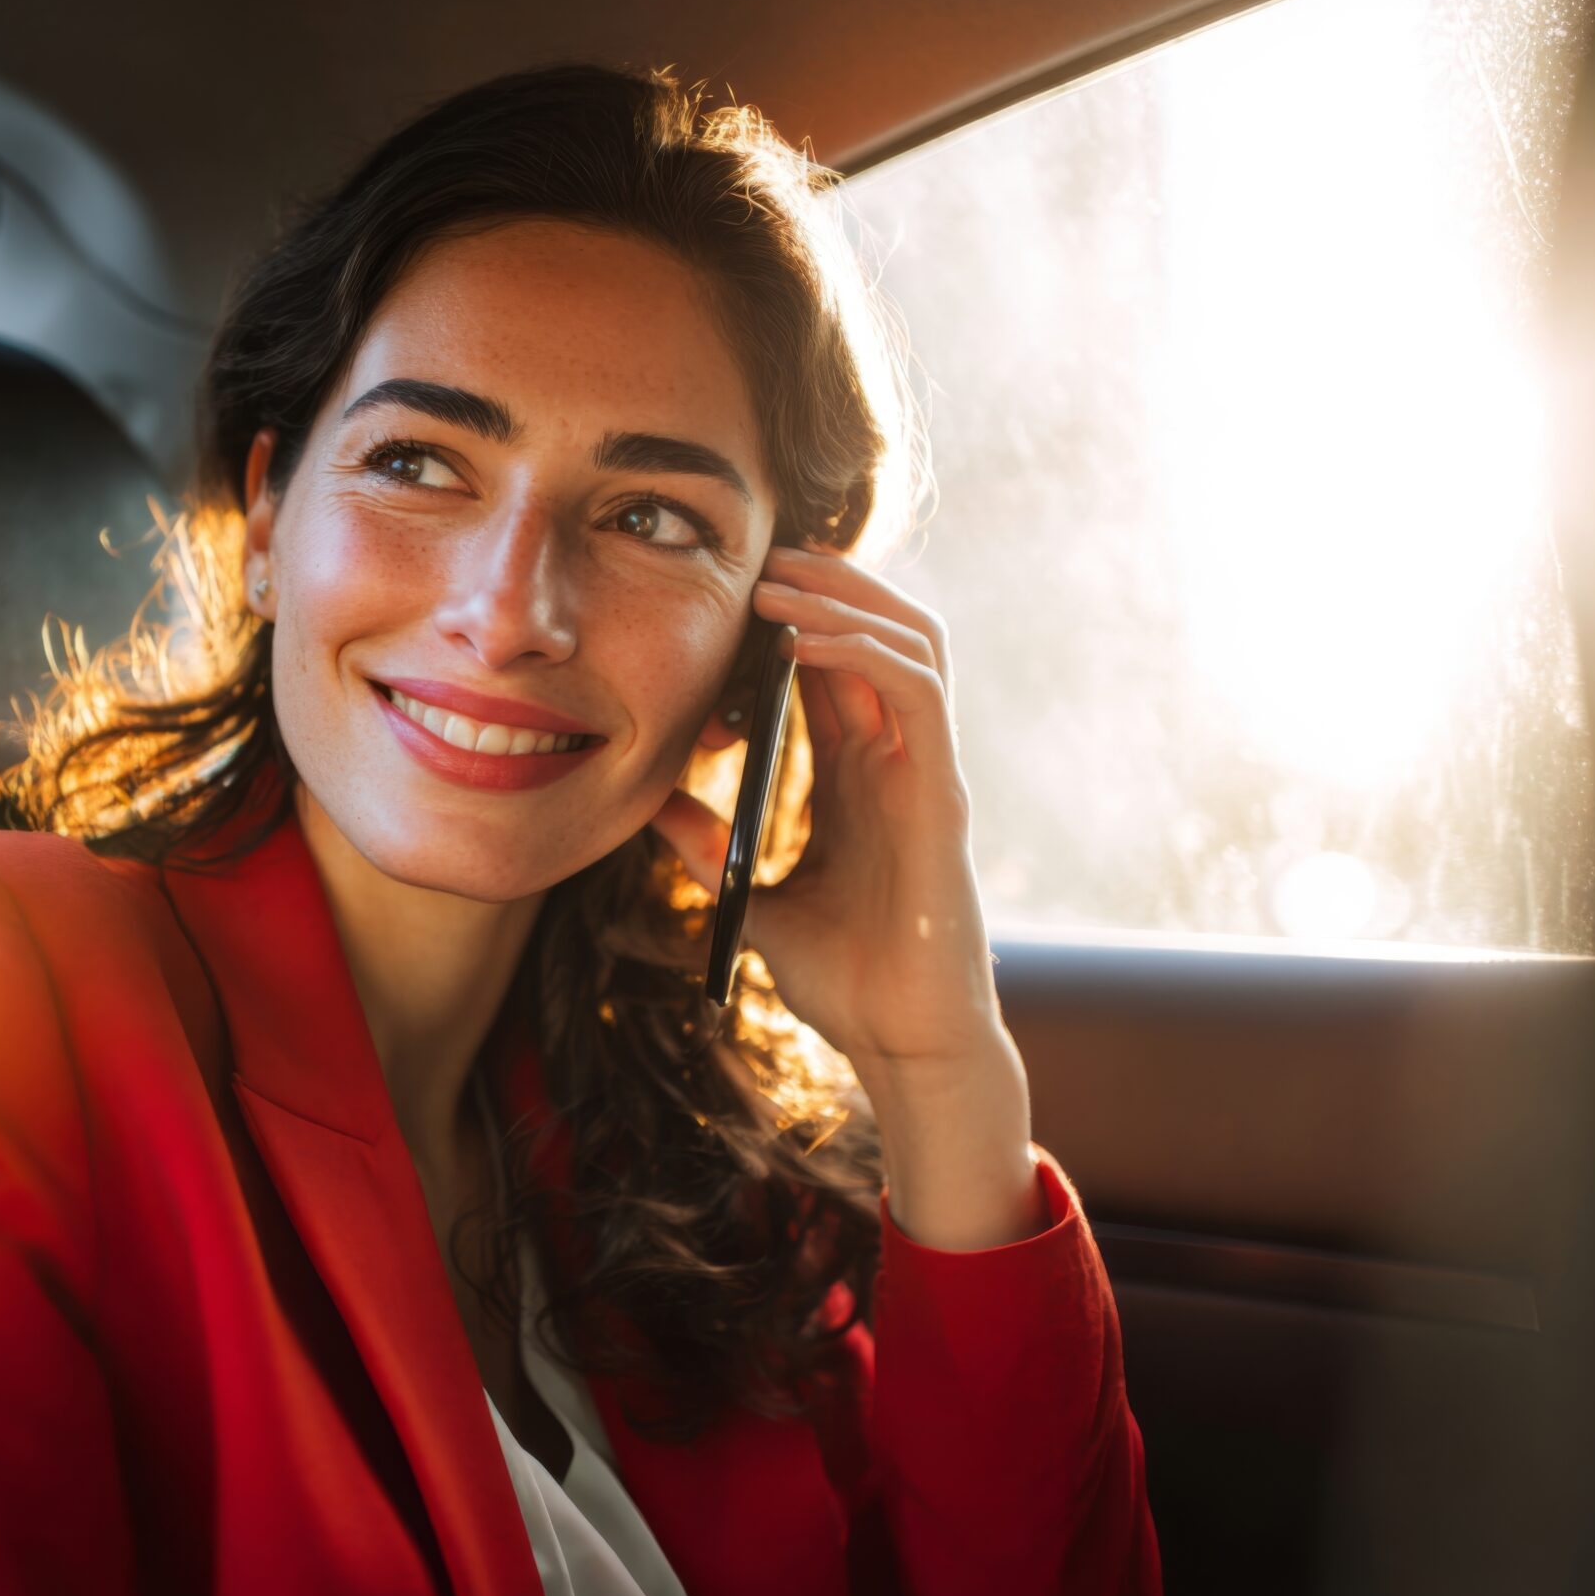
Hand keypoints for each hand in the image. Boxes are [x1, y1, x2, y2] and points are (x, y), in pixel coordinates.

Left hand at [650, 544, 1043, 1248]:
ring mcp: (926, 772)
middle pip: (881, 630)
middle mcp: (898, 761)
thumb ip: (711, 849)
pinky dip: (863, 649)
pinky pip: (916, 691)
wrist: (900, 1044)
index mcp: (858, 777)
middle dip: (828, 580)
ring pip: (912, 640)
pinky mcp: (941, 795)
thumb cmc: (846, 981)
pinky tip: (803, 639)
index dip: (794, 614)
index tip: (735, 587)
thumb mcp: (754, 900)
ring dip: (847, 597)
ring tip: (780, 578)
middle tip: (763, 551)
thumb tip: (653, 810)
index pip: (834, 666)